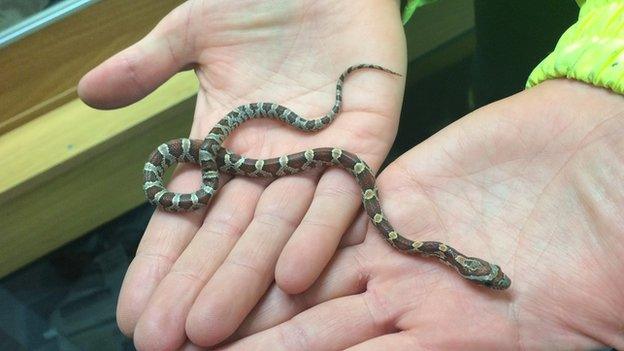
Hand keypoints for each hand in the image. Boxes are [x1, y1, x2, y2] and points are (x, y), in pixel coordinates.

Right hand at [78, 1, 404, 348]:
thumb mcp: (194, 30)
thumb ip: (149, 65)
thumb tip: (88, 95)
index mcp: (226, 141)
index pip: (187, 214)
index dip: (160, 263)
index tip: (133, 311)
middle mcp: (270, 161)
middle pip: (229, 235)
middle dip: (197, 288)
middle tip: (164, 343)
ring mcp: (316, 152)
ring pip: (279, 228)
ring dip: (247, 278)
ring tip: (212, 328)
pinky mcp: (365, 136)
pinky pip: (343, 193)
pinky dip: (320, 231)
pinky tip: (291, 276)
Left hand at [216, 80, 623, 349]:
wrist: (608, 162)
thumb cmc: (609, 255)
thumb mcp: (569, 333)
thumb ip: (486, 345)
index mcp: (449, 343)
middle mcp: (407, 304)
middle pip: (315, 337)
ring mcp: (396, 249)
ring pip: (310, 283)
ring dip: (252, 304)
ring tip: (190, 328)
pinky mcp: (396, 196)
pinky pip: (333, 217)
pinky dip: (291, 235)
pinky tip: (242, 247)